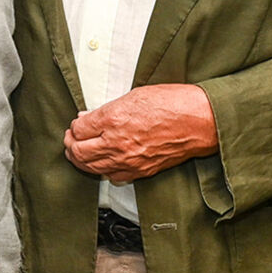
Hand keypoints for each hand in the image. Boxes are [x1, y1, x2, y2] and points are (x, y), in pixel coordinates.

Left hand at [64, 83, 218, 182]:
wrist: (200, 122)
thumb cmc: (173, 103)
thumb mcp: (135, 96)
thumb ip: (108, 109)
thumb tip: (89, 118)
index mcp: (113, 119)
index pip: (79, 129)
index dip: (75, 126)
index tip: (78, 123)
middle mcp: (116, 143)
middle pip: (79, 151)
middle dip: (71, 144)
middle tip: (71, 139)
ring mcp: (128, 160)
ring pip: (91, 167)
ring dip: (81, 160)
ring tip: (79, 151)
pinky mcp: (139, 171)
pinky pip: (111, 176)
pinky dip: (102, 170)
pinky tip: (102, 163)